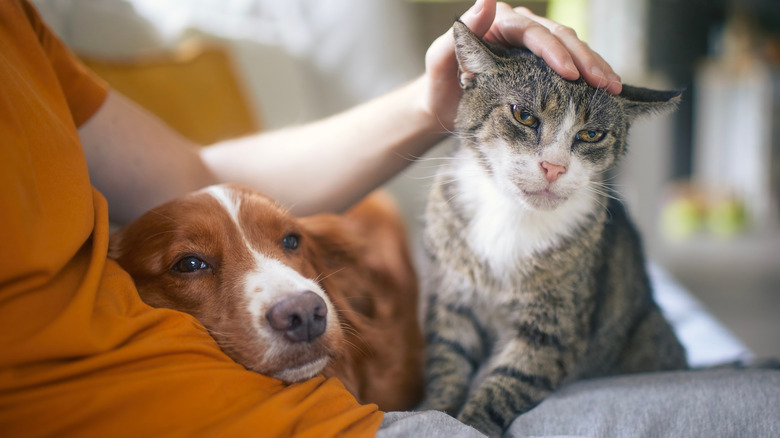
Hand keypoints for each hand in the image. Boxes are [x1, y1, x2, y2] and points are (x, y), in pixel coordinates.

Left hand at [423, 0, 621, 130]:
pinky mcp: (542, 64)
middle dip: (585, 60)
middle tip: (604, 83)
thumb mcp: (439, 63)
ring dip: (594, 67)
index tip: (571, 73)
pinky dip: (589, 75)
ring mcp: (533, 46)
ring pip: (571, 48)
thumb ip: (456, 38)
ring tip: (613, 87)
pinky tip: (607, 88)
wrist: (443, 107)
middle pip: (559, 37)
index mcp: (497, 24)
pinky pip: (572, 64)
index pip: (533, 33)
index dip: (554, 51)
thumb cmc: (439, 87)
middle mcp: (520, 29)